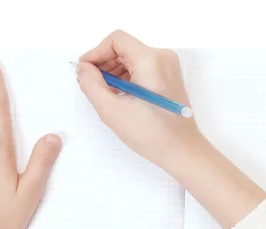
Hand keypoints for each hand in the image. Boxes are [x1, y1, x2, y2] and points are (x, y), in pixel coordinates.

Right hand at [77, 30, 204, 170]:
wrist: (181, 150)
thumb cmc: (151, 134)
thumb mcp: (112, 110)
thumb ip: (92, 85)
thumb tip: (83, 68)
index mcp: (151, 60)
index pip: (116, 40)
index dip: (96, 53)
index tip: (84, 71)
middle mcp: (163, 57)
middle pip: (124, 48)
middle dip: (104, 64)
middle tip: (90, 85)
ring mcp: (168, 67)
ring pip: (132, 58)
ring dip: (114, 72)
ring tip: (103, 94)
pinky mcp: (169, 77)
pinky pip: (142, 68)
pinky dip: (126, 78)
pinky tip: (118, 96)